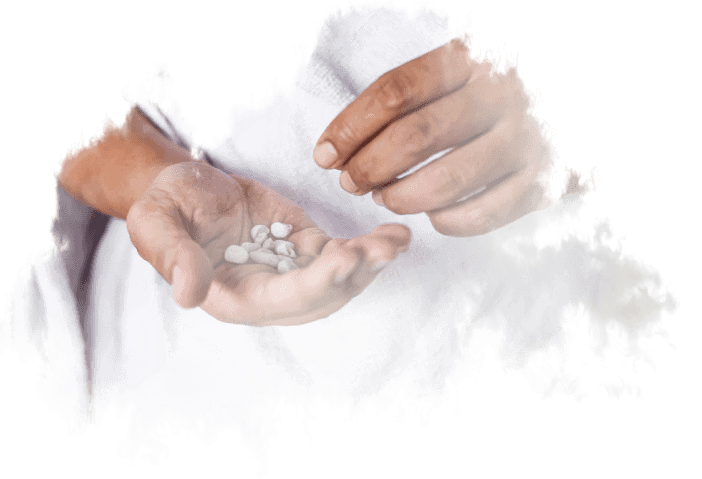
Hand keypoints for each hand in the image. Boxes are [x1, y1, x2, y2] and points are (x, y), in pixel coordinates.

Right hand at [126, 162, 410, 325]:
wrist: (190, 187)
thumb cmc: (168, 206)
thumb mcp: (156, 223)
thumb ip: (172, 257)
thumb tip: (188, 295)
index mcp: (231, 296)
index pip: (279, 301)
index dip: (314, 284)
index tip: (344, 258)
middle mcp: (267, 293)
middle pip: (320, 297)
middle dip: (355, 275)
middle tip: (384, 247)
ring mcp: (291, 271)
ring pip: (339, 281)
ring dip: (370, 264)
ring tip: (397, 239)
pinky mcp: (307, 247)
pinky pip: (342, 255)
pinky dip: (368, 248)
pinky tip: (392, 235)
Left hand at [313, 34, 594, 236]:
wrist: (571, 111)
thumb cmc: (505, 90)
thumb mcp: (467, 66)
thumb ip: (415, 93)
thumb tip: (346, 140)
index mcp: (474, 58)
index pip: (396, 92)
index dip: (351, 127)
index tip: (325, 153)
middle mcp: (502, 95)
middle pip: (415, 137)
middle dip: (368, 167)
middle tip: (350, 182)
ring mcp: (524, 141)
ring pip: (445, 181)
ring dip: (401, 197)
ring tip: (385, 197)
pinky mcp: (539, 184)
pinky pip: (479, 215)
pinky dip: (444, 222)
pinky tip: (431, 214)